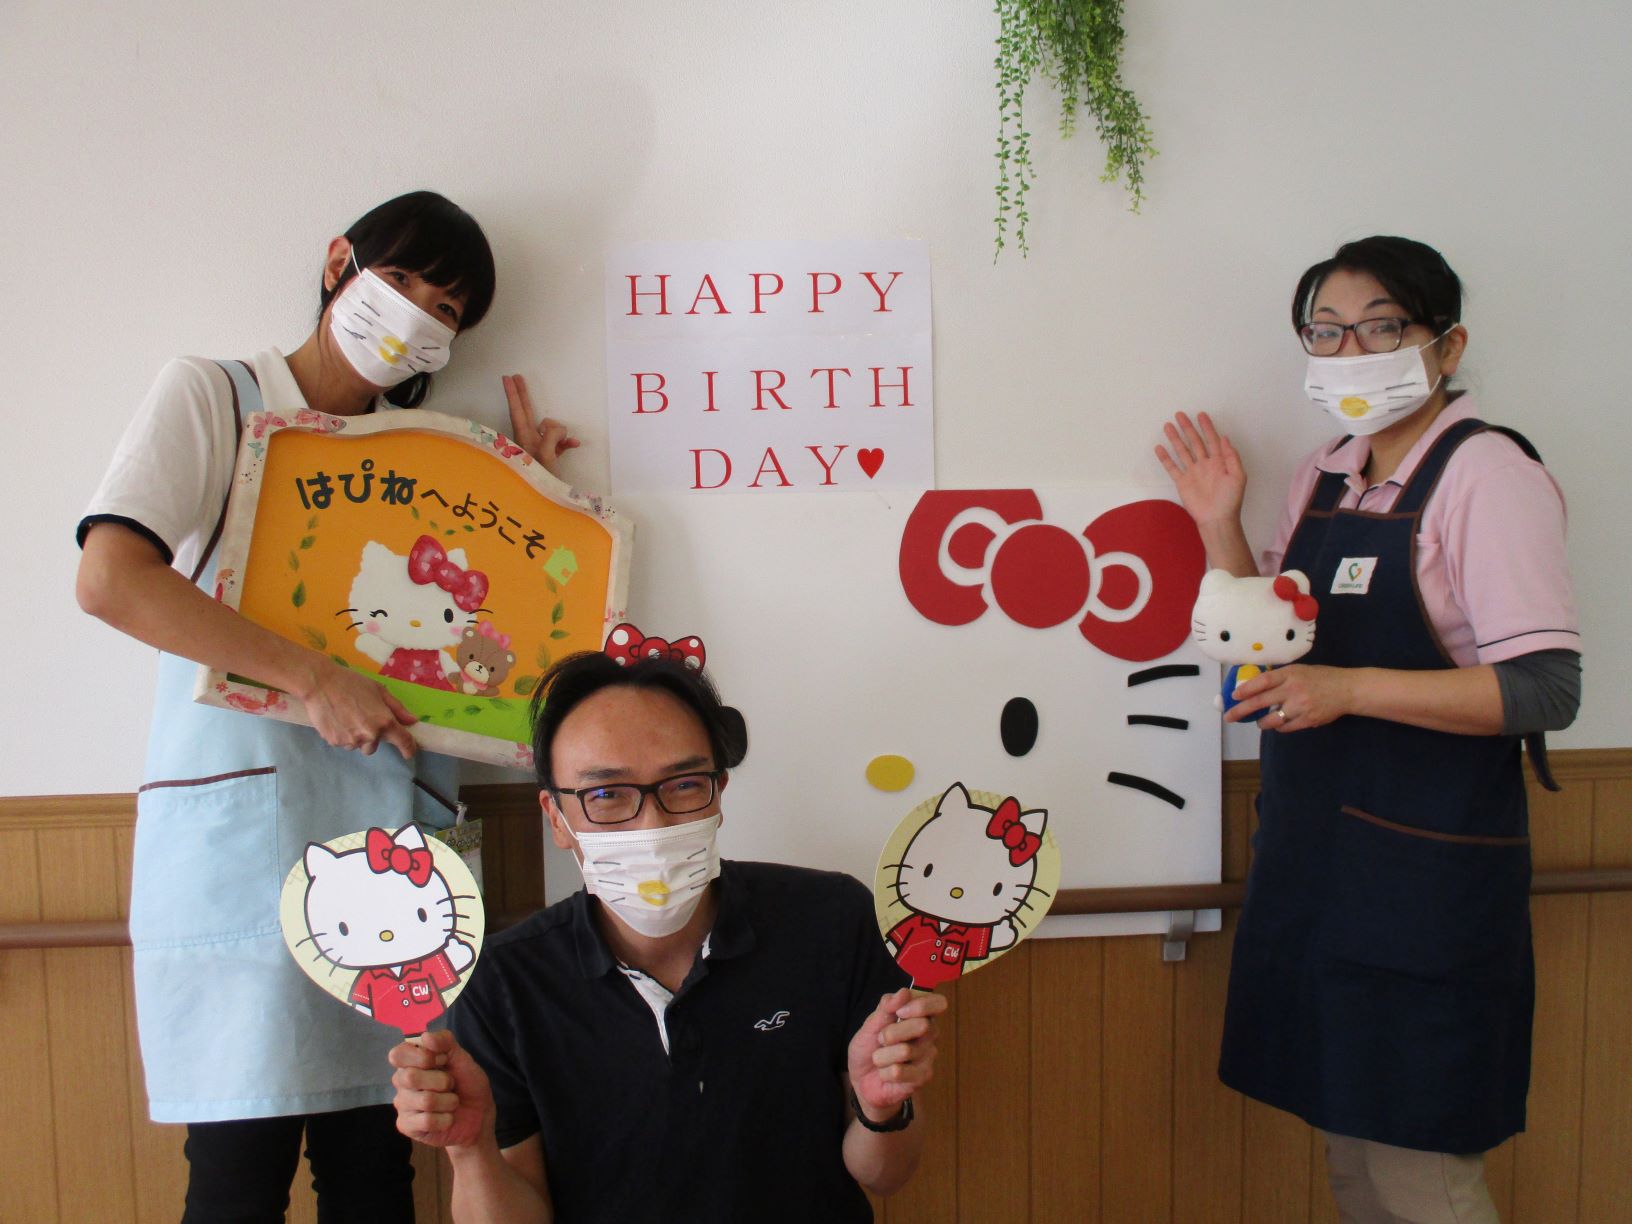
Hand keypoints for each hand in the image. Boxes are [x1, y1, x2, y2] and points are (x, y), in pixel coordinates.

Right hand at [299, 658, 417, 758]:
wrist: (320, 684)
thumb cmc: (352, 683)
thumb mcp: (379, 690)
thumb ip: (397, 708)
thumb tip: (411, 721)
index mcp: (384, 721)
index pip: (402, 741)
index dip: (408, 748)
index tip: (409, 753)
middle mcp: (370, 735)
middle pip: (374, 746)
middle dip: (372, 737)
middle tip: (363, 720)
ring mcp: (351, 740)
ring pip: (358, 745)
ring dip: (356, 737)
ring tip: (347, 717)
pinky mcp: (335, 742)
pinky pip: (344, 743)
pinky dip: (343, 735)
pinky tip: (337, 719)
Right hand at [390, 1030, 493, 1148]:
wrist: (479, 1115)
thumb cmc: (467, 1083)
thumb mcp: (462, 1058)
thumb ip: (445, 1042)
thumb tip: (425, 1036)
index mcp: (410, 1061)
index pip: (398, 1054)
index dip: (422, 1057)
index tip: (442, 1060)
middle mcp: (401, 1081)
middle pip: (410, 1077)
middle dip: (442, 1081)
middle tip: (451, 1084)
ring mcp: (402, 1104)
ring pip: (425, 1100)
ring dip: (449, 1101)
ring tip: (452, 1102)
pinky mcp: (406, 1126)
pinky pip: (427, 1121)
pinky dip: (446, 1119)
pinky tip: (447, 1118)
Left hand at [504, 374, 579, 478]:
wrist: (547, 506)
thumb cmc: (542, 482)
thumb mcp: (546, 456)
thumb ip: (550, 437)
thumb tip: (556, 429)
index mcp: (524, 440)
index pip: (517, 412)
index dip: (514, 394)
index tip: (508, 377)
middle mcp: (528, 442)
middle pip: (525, 413)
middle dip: (523, 395)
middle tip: (516, 377)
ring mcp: (538, 449)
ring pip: (550, 428)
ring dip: (560, 432)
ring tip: (564, 446)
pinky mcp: (549, 456)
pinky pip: (559, 441)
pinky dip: (566, 442)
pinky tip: (574, 446)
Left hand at [847, 988, 947, 1121]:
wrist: (861, 1079)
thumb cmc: (869, 1048)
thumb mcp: (871, 1024)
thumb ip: (886, 1007)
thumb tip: (904, 992)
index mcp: (920, 1015)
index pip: (938, 1003)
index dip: (920, 1005)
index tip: (899, 1012)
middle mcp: (930, 1035)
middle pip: (922, 1025)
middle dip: (891, 1032)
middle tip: (881, 1039)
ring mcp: (928, 1057)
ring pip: (906, 1050)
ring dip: (883, 1055)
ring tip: (880, 1058)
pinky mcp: (922, 1078)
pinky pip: (899, 1071)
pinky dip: (884, 1072)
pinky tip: (885, 1073)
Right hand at [1155, 411, 1245, 527]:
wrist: (1217, 519)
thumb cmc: (1231, 499)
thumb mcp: (1238, 476)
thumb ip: (1231, 457)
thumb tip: (1225, 438)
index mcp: (1219, 461)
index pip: (1212, 439)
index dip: (1207, 427)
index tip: (1201, 415)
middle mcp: (1204, 464)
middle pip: (1195, 441)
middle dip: (1188, 428)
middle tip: (1180, 414)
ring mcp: (1192, 472)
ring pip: (1182, 451)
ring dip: (1175, 438)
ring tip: (1168, 426)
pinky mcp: (1182, 482)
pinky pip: (1172, 467)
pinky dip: (1165, 458)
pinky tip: (1159, 448)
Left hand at [1225, 663, 1354, 732]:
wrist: (1347, 690)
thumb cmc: (1321, 678)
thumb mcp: (1299, 670)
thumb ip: (1280, 678)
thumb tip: (1253, 687)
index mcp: (1290, 674)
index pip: (1262, 681)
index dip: (1245, 689)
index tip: (1233, 696)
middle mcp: (1293, 690)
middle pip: (1260, 702)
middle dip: (1241, 710)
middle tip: (1229, 716)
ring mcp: (1300, 707)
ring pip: (1271, 719)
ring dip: (1261, 722)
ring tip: (1259, 721)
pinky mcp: (1307, 720)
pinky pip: (1285, 727)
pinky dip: (1279, 726)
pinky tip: (1280, 722)